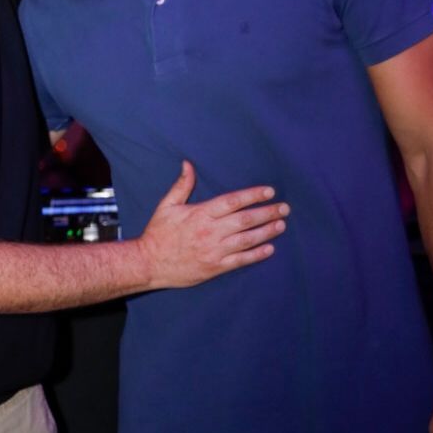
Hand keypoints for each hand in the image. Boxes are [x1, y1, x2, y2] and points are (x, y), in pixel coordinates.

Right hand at [139, 161, 287, 288]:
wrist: (148, 263)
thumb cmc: (158, 234)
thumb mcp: (167, 206)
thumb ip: (182, 185)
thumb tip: (188, 164)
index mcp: (201, 214)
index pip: (233, 201)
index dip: (253, 195)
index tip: (269, 192)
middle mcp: (211, 231)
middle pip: (245, 220)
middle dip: (267, 213)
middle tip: (284, 208)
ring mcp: (214, 251)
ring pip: (247, 240)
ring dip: (267, 232)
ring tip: (281, 225)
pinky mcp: (215, 268)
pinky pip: (241, 261)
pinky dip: (256, 254)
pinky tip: (269, 248)